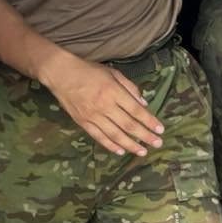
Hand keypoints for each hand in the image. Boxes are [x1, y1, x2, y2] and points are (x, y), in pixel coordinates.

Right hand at [42, 52, 164, 157]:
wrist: (61, 74)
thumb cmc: (89, 71)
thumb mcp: (113, 73)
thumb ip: (130, 88)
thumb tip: (144, 103)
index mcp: (113, 92)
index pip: (136, 110)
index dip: (149, 121)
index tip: (160, 129)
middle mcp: (104, 106)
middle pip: (128, 125)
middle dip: (145, 136)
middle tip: (157, 143)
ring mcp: (92, 116)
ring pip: (115, 135)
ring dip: (130, 145)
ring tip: (143, 151)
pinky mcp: (83, 123)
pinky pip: (99, 137)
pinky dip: (110, 145)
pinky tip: (121, 151)